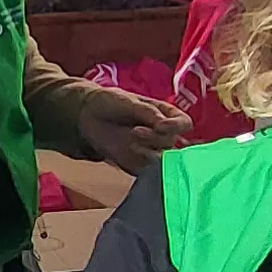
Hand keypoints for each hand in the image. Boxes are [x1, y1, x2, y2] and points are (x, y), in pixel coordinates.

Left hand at [76, 90, 191, 172]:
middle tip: (136, 131)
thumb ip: (148, 112)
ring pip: (163, 158)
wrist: (87, 114)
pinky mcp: (138, 164)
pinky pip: (148, 170)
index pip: (184, 123)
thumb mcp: (129, 101)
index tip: (161, 126)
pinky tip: (130, 151)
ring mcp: (151, 150)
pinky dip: (142, 163)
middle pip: (172, 142)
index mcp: (165, 115)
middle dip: (156, 138)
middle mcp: (162, 134)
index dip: (177, 126)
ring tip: (132, 140)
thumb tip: (164, 124)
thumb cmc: (111, 102)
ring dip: (150, 151)